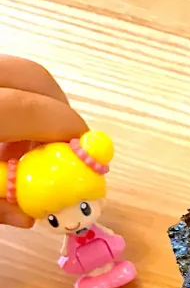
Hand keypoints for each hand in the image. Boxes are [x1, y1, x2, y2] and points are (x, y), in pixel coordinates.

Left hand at [0, 56, 87, 227]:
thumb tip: (25, 214)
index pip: (38, 110)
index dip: (70, 133)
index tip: (83, 158)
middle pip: (35, 78)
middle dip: (59, 110)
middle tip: (61, 148)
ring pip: (16, 73)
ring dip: (32, 104)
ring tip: (20, 142)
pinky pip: (0, 78)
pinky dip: (8, 98)